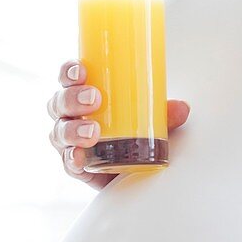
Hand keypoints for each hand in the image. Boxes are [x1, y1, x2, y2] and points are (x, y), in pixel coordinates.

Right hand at [46, 59, 190, 190]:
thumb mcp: (150, 118)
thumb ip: (165, 113)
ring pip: (59, 132)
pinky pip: (67, 163)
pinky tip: (79, 157)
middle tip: (94, 99)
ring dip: (73, 130)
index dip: (69, 71)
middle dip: (73, 98)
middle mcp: (71, 117)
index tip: (81, 70)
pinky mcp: (76, 167)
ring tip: (92, 132)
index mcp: (84, 95)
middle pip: (59, 103)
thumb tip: (182, 108)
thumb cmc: (133, 132)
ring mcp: (70, 142)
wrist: (133, 171)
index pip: (69, 78)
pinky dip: (72, 159)